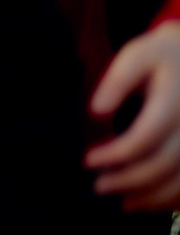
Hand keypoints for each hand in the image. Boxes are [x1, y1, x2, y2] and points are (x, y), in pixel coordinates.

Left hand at [91, 19, 179, 207]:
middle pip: (164, 164)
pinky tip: (144, 203)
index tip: (88, 161)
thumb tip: (96, 111)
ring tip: (120, 201)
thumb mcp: (138, 55)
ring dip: (150, 196)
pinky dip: (169, 199)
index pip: (146, 136)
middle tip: (98, 186)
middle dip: (130, 180)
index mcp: (174, 101)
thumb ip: (117, 80)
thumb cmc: (160, 59)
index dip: (117, 154)